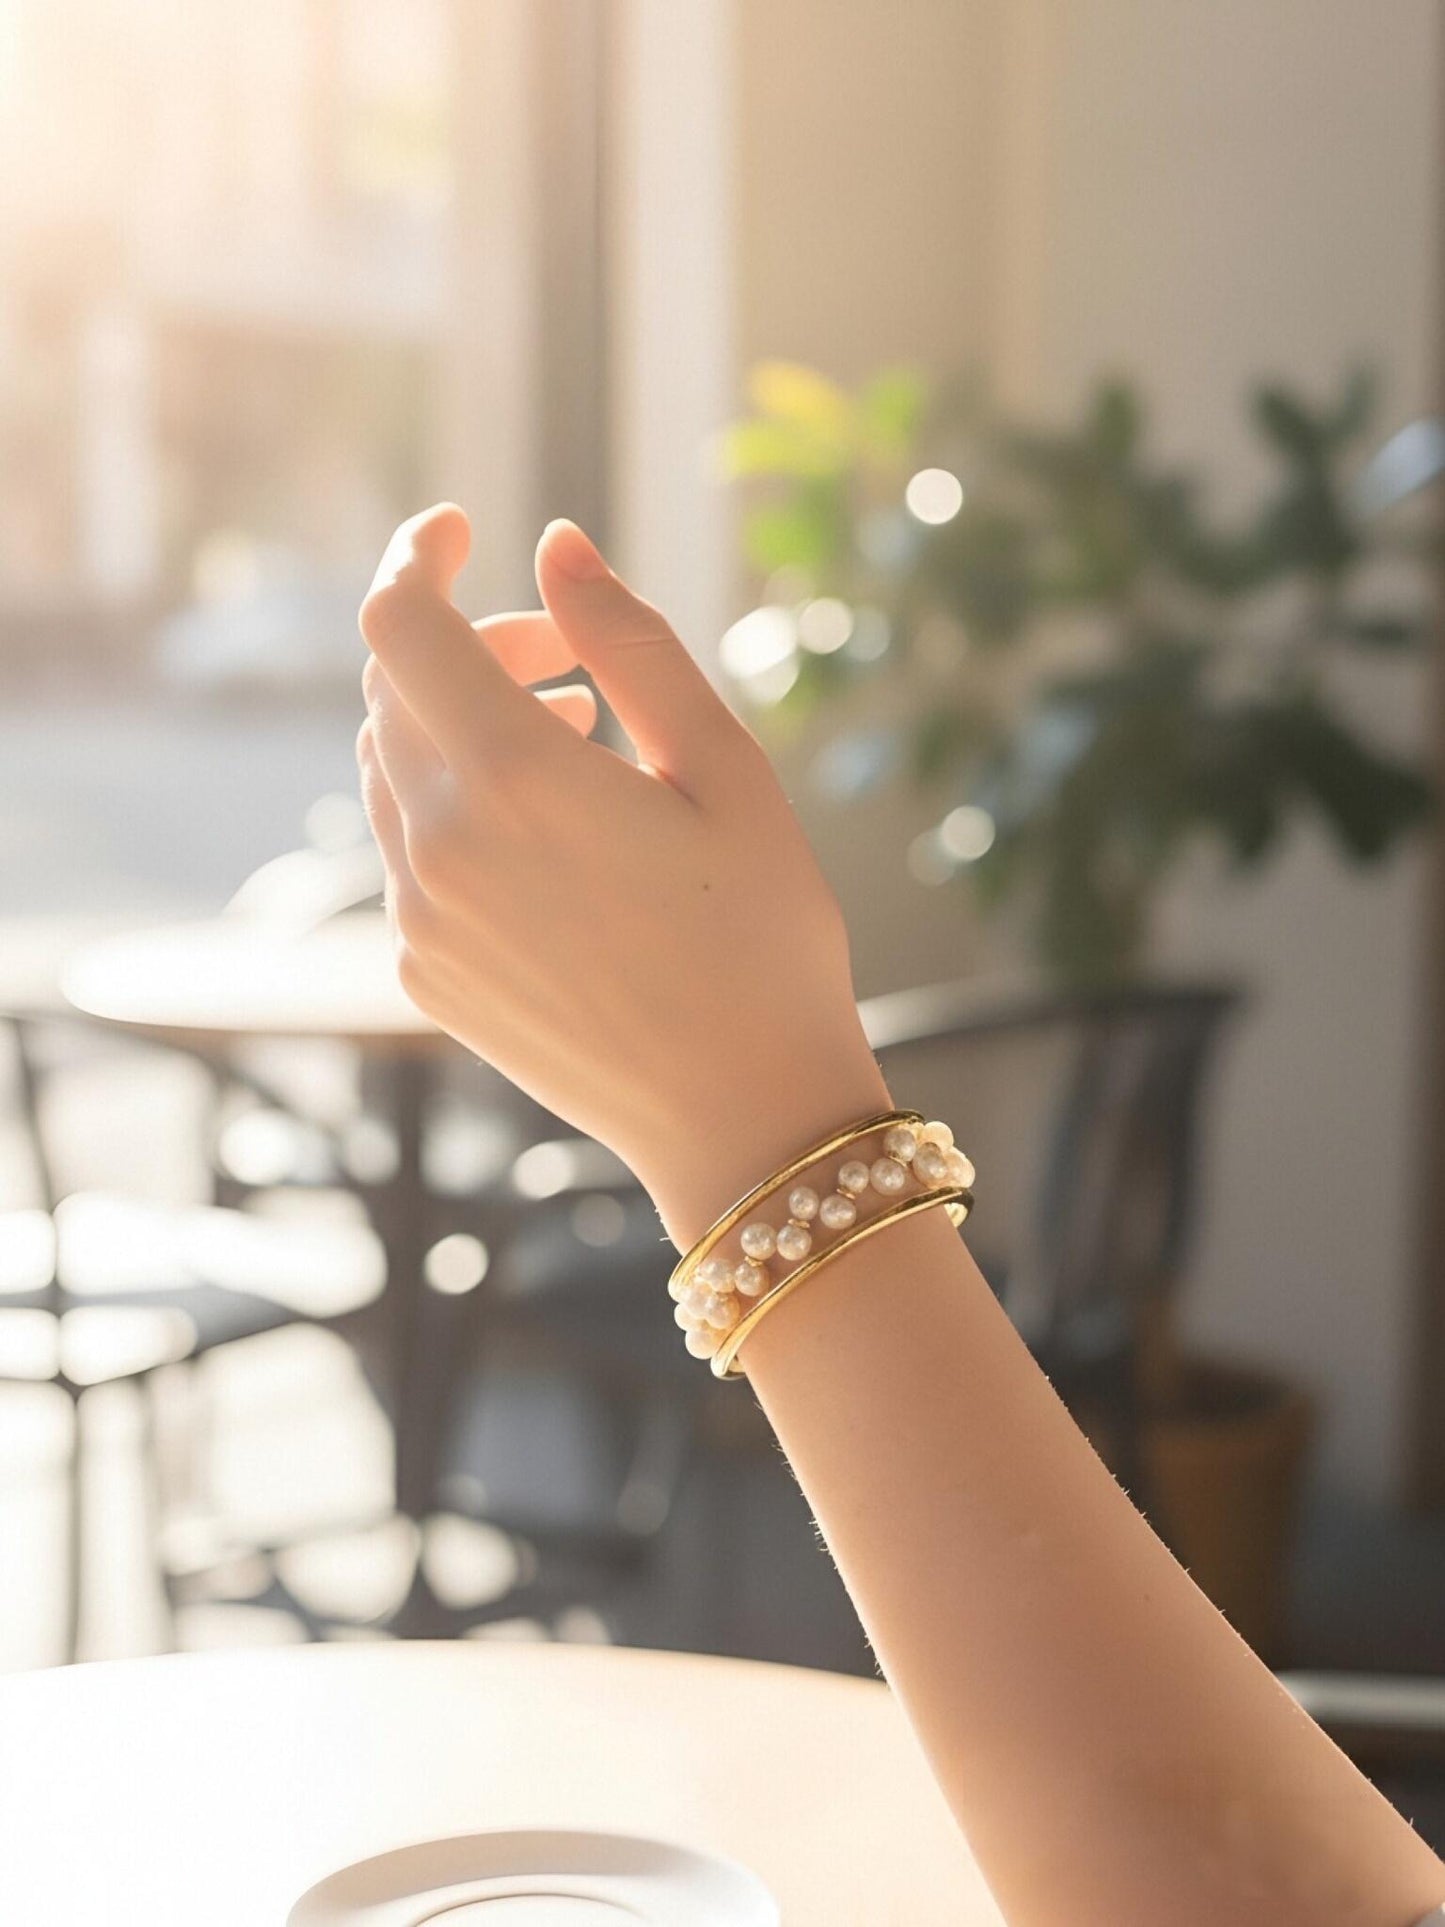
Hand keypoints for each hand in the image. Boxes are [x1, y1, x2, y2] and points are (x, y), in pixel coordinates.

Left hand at [356, 506, 887, 1243]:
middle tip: (574, 665)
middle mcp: (439, 848)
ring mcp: (419, 919)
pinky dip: (455, 804)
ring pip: (390, 767)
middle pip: (395, 687)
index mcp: (515, 781)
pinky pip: (406, 848)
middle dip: (470, 642)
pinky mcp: (424, 973)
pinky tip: (551, 836)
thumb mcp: (725, 770)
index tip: (464, 528)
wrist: (743, 1117)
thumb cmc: (763, 938)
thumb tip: (556, 546)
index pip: (400, 621)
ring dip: (459, 723)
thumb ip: (630, 645)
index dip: (417, 553)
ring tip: (574, 741)